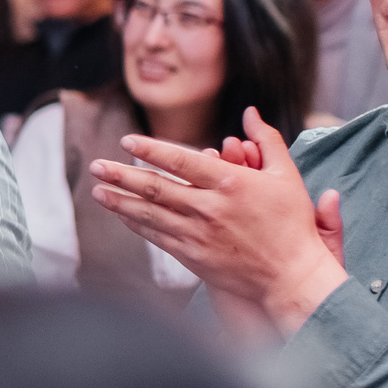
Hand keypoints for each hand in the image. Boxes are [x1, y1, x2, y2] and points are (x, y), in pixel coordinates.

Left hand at [86, 106, 347, 334]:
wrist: (291, 276)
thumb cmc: (291, 224)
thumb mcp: (286, 176)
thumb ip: (267, 140)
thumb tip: (251, 111)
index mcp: (230, 183)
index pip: (180, 161)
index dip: (151, 149)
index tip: (127, 141)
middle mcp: (209, 208)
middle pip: (155, 188)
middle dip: (121, 175)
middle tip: (96, 166)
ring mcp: (198, 234)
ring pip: (150, 214)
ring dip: (120, 201)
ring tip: (97, 190)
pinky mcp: (193, 257)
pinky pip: (157, 237)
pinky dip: (137, 225)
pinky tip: (122, 215)